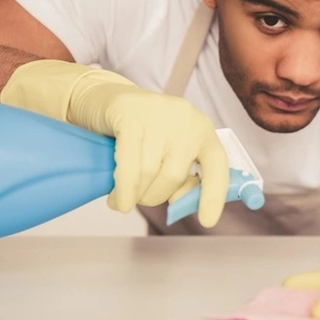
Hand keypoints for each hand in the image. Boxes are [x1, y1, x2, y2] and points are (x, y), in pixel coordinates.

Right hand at [0, 60, 229, 226]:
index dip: (214, 195)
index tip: (207, 221)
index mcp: (201, 128)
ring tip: (121, 197)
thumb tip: (180, 201)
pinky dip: (123, 190)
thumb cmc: (139, 133)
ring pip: (149, 174)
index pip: (217, 164)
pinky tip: (116, 200)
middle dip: (153, 197)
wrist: (103, 98)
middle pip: (174, 176)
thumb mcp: (167, 149)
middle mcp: (186, 118)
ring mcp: (159, 114)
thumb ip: (179, 172)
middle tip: (138, 197)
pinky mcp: (130, 115)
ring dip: (133, 196)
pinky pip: (129, 166)